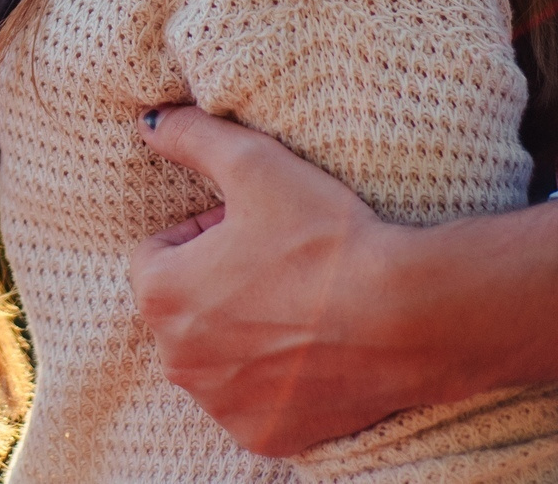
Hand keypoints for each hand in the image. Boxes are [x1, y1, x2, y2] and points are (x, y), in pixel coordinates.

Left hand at [129, 105, 557, 455]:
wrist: (407, 317)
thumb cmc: (325, 238)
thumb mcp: (254, 163)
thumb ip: (192, 137)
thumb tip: (150, 121)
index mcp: (160, 295)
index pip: (157, 254)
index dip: (202, 233)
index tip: (247, 226)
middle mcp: (178, 360)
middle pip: (181, 308)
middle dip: (215, 283)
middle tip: (276, 260)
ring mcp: (220, 405)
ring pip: (214, 357)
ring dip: (239, 333)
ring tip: (296, 303)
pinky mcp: (264, 436)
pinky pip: (251, 401)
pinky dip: (272, 380)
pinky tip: (311, 349)